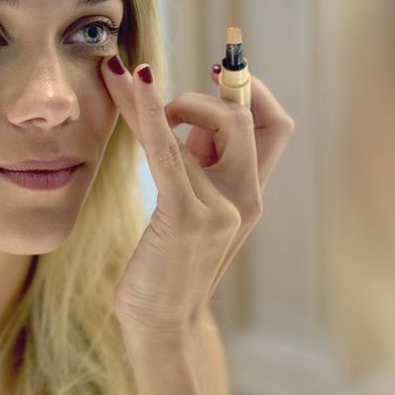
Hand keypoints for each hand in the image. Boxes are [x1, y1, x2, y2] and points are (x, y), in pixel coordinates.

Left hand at [100, 55, 293, 333]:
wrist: (162, 324)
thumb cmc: (170, 265)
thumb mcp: (198, 211)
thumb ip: (202, 169)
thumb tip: (187, 119)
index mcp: (252, 193)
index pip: (276, 126)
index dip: (254, 91)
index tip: (221, 70)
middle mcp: (246, 198)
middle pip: (245, 118)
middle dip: (203, 96)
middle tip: (163, 102)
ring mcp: (220, 208)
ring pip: (190, 133)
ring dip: (150, 103)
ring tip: (118, 84)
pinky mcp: (185, 216)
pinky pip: (167, 151)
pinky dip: (148, 113)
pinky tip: (131, 86)